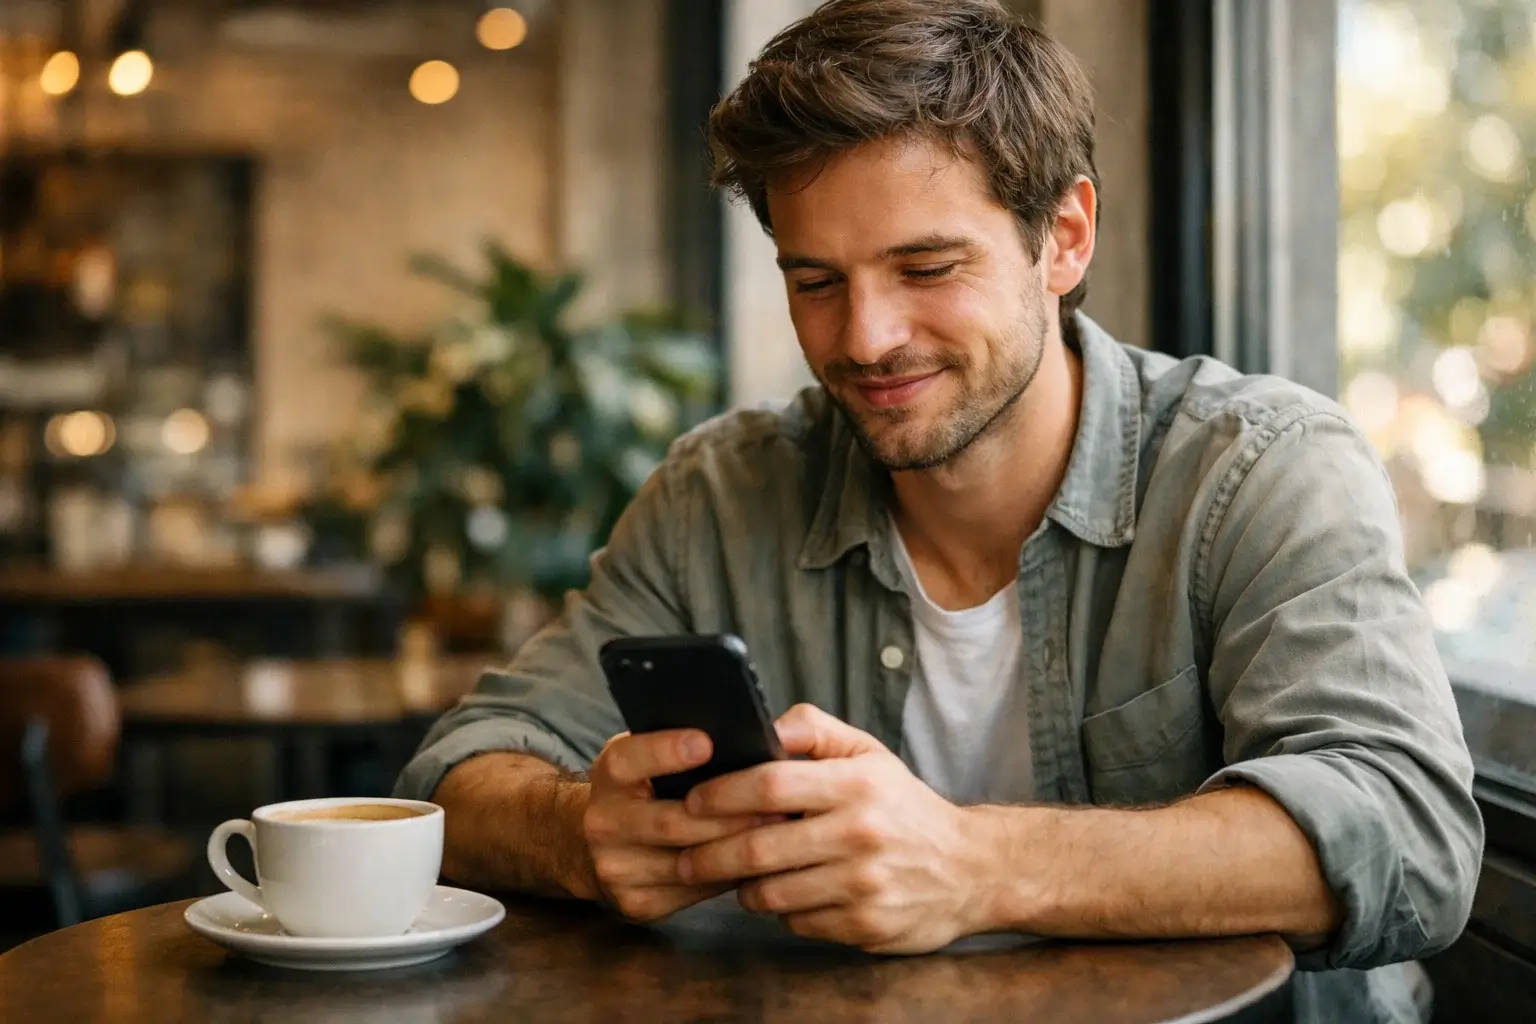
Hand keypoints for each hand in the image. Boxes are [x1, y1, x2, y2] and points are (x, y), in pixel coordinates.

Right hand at [582, 728, 767, 922]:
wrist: (596, 844)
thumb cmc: (642, 788)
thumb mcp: (645, 756)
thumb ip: (679, 745)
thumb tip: (737, 739)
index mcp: (607, 776)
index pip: (629, 760)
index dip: (665, 751)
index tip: (706, 742)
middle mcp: (603, 822)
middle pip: (671, 822)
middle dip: (728, 814)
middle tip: (775, 804)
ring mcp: (616, 868)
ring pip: (687, 863)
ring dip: (734, 850)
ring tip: (774, 833)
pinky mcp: (636, 903)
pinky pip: (692, 892)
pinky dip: (726, 876)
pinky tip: (751, 862)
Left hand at [676, 704, 988, 953]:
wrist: (970, 869)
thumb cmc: (903, 806)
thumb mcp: (869, 754)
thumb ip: (813, 730)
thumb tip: (762, 725)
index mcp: (858, 783)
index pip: (771, 782)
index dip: (723, 793)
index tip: (693, 800)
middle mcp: (861, 833)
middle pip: (759, 847)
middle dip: (710, 854)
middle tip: (685, 855)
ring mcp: (863, 884)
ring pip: (771, 893)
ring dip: (743, 887)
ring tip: (738, 875)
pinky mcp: (865, 925)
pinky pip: (798, 923)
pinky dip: (782, 911)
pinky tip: (788, 895)